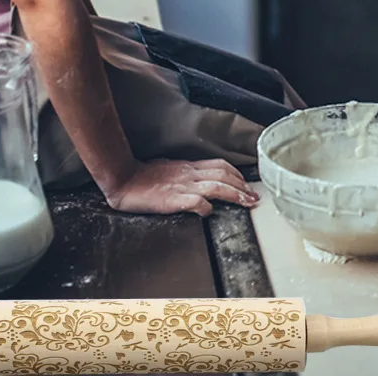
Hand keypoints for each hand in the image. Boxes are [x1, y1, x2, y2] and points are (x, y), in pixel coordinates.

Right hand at [104, 158, 258, 215]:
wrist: (123, 178)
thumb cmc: (144, 176)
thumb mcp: (170, 170)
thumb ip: (187, 174)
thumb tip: (201, 183)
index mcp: (189, 167)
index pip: (220, 165)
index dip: (237, 174)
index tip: (247, 185)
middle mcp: (190, 174)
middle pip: (224, 174)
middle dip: (243, 185)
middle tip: (254, 197)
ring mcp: (182, 185)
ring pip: (216, 186)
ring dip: (235, 194)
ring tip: (247, 202)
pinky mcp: (172, 199)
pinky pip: (195, 201)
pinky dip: (206, 206)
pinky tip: (211, 212)